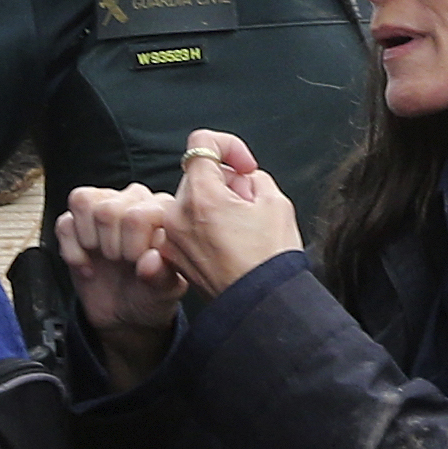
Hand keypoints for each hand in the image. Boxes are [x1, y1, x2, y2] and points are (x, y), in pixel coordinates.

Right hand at [57, 183, 185, 388]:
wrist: (129, 318)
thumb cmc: (155, 299)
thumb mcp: (167, 292)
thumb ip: (163, 275)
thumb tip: (152, 261)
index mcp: (161, 213)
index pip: (141, 208)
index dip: (135, 238)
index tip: (138, 264)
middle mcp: (133, 204)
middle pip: (110, 205)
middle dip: (113, 243)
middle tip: (122, 265)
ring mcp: (104, 212)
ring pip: (86, 202)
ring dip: (93, 240)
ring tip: (106, 261)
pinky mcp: (78, 227)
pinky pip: (66, 222)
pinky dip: (73, 248)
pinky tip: (87, 266)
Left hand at [158, 130, 303, 298]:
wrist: (260, 306)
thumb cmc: (270, 261)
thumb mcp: (276, 202)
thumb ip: (253, 177)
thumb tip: (239, 177)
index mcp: (202, 196)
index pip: (201, 142)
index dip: (228, 147)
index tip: (245, 167)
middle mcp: (177, 214)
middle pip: (197, 175)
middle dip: (225, 181)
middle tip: (249, 204)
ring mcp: (171, 237)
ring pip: (191, 200)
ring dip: (214, 204)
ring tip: (239, 228)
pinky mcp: (172, 256)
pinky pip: (185, 225)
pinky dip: (203, 226)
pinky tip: (227, 243)